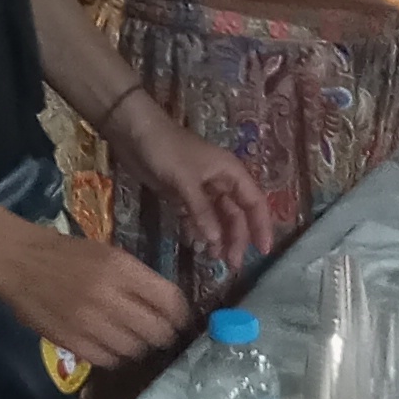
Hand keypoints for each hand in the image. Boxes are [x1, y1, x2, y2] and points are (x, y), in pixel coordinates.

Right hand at [0, 208, 195, 369]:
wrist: (18, 262)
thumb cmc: (68, 254)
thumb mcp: (110, 254)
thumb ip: (139, 280)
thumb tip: (171, 308)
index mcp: (121, 269)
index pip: (170, 301)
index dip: (181, 316)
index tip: (181, 320)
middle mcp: (109, 297)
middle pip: (156, 331)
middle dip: (163, 334)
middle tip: (160, 333)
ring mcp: (89, 323)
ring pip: (134, 350)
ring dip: (138, 346)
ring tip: (132, 338)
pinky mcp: (71, 342)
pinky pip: (108, 360)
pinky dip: (114, 355)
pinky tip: (109, 344)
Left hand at [106, 96, 270, 273]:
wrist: (134, 132)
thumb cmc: (166, 149)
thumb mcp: (185, 180)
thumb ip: (201, 210)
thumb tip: (215, 241)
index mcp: (231, 172)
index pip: (255, 202)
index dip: (261, 226)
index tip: (263, 252)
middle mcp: (221, 182)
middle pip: (236, 215)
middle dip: (236, 239)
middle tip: (231, 265)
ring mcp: (201, 190)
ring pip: (217, 218)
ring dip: (218, 238)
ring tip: (212, 259)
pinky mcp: (183, 195)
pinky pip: (197, 217)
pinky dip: (198, 230)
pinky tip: (195, 244)